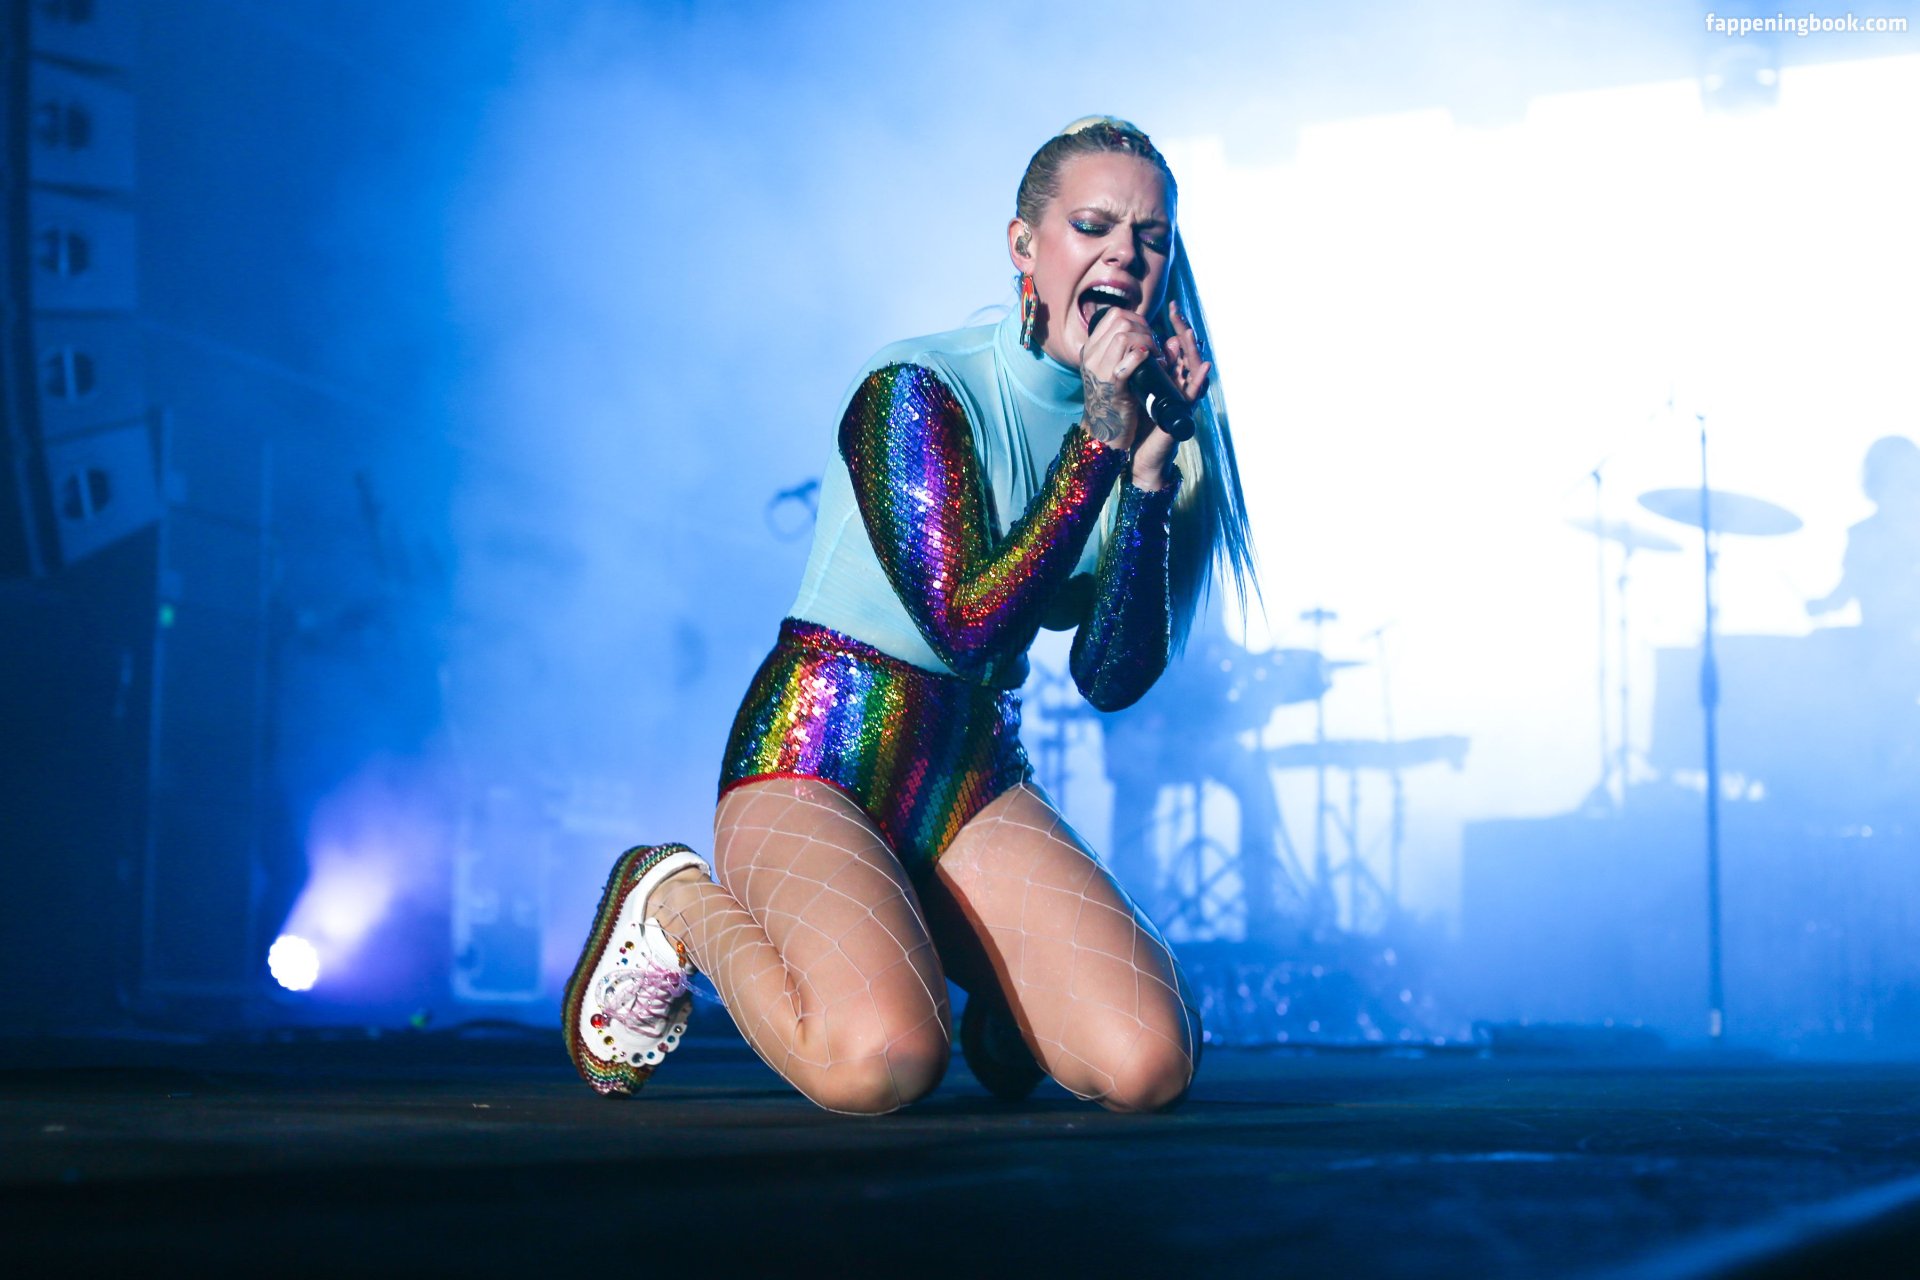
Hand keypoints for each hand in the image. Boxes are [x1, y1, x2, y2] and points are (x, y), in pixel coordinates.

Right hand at [1077, 306, 1156, 451]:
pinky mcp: (1112, 387)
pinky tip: (1150, 360)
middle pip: (1121, 322)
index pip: (1114, 315)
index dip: (1137, 318)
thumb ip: (1132, 352)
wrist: (1104, 430)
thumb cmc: (1116, 399)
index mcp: (1091, 349)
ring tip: (1155, 356)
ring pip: (1123, 336)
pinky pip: (1125, 364)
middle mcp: (1091, 356)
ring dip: (1146, 342)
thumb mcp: (1117, 370)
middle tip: (1154, 346)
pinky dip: (1140, 357)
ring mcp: (1099, 371)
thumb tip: (1165, 338)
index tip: (1148, 334)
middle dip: (1145, 329)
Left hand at [1130, 301, 1210, 488]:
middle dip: (1184, 333)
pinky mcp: (1182, 412)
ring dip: (1193, 351)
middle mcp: (1178, 384)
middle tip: (1179, 314)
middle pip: (1187, 353)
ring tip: (1190, 335)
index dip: (1176, 327)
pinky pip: (1193, 394)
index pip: (1175, 346)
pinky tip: (1203, 368)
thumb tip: (1134, 340)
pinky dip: (1200, 381)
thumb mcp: (1134, 388)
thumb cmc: (1137, 420)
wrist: (1138, 451)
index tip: (1172, 308)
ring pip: (1193, 370)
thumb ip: (1138, 367)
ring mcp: (1182, 398)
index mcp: (1166, 376)